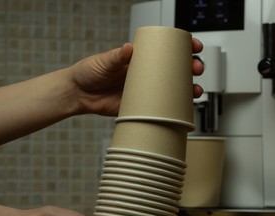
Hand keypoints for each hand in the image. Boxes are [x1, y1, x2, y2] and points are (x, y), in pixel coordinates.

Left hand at [70, 38, 203, 115]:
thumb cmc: (88, 72)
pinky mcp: (139, 106)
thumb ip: (116, 56)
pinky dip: (171, 108)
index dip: (183, 47)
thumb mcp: (103, 61)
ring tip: (195, 90)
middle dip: (191, 68)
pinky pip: (159, 107)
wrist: (78, 95)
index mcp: (138, 59)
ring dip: (187, 90)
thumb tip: (129, 48)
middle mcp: (145, 74)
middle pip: (174, 70)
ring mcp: (144, 90)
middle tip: (196, 68)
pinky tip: (181, 107)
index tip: (194, 46)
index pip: (165, 50)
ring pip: (171, 90)